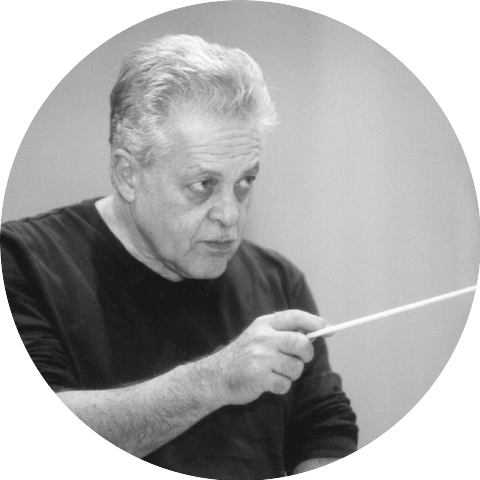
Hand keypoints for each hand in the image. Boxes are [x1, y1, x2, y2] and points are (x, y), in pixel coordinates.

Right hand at [199, 310, 329, 405]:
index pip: (295, 317)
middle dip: (306, 354)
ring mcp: (260, 357)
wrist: (215, 376)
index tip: (328, 329)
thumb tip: (315, 332)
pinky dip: (281, 387)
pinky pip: (286, 384)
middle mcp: (263, 337)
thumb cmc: (243, 356)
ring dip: (292, 374)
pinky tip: (268, 382)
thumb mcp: (258, 334)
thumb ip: (282, 332)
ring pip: (296, 367)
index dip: (315, 322)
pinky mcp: (259, 377)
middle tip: (301, 359)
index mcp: (264, 324)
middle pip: (301, 343)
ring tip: (276, 372)